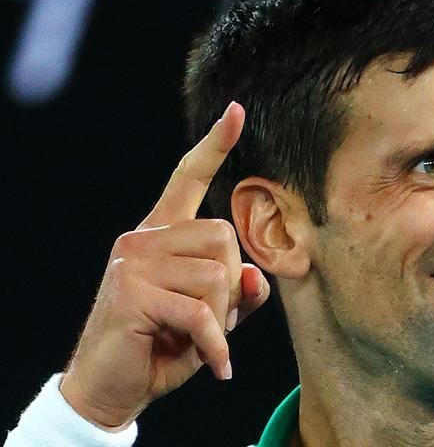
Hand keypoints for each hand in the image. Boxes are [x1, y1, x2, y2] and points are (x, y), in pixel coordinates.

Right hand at [59, 101, 269, 429]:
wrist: (112, 386)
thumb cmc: (164, 345)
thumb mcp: (212, 316)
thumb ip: (238, 291)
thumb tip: (256, 274)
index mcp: (161, 234)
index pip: (188, 178)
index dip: (214, 146)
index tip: (237, 111)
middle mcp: (143, 238)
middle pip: (223, 237)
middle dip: (232, 287)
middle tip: (212, 321)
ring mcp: (133, 261)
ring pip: (217, 276)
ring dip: (222, 319)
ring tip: (200, 340)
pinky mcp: (130, 292)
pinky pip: (200, 313)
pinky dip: (215, 345)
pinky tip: (216, 367)